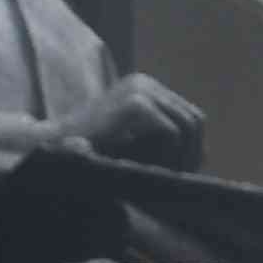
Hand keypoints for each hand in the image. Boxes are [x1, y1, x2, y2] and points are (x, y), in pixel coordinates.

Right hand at [66, 74, 205, 169]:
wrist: (55, 148)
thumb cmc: (94, 153)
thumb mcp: (137, 146)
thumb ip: (167, 145)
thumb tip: (206, 156)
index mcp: (146, 89)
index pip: (191, 117)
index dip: (193, 148)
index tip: (179, 173)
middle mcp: (145, 83)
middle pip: (194, 121)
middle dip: (191, 154)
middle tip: (174, 179)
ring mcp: (140, 89)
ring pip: (186, 127)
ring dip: (178, 157)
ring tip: (157, 174)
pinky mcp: (135, 103)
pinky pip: (171, 133)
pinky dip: (165, 156)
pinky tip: (145, 167)